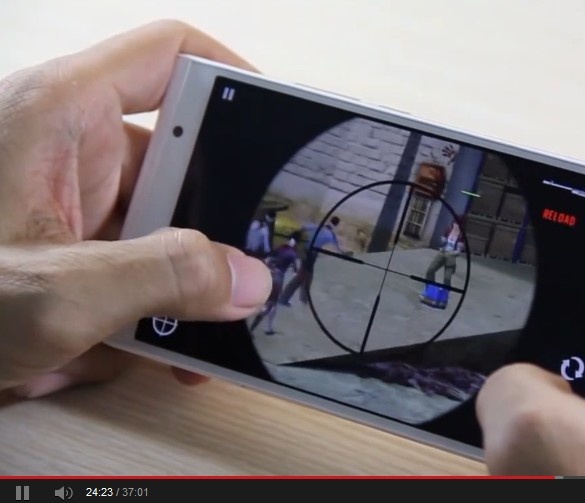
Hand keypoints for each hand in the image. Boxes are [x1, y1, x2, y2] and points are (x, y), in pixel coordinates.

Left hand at [0, 20, 271, 396]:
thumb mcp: (52, 292)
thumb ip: (161, 279)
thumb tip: (247, 280)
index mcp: (62, 114)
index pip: (171, 56)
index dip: (235, 78)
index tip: (282, 127)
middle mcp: (69, 146)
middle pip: (183, 153)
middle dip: (224, 215)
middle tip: (262, 261)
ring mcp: (68, 200)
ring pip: (166, 217)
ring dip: (193, 274)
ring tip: (215, 326)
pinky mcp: (65, 245)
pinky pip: (136, 259)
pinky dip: (160, 301)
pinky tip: (172, 349)